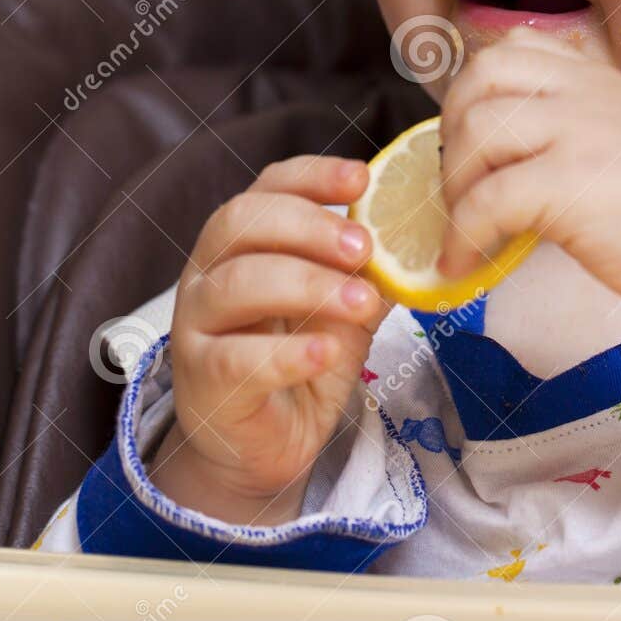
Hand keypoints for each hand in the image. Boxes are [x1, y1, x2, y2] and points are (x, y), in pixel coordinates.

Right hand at [149, 155, 388, 523]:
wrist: (267, 443)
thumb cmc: (302, 358)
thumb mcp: (345, 306)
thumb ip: (371, 270)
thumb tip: (423, 232)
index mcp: (243, 240)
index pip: (268, 186)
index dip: (314, 176)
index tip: (363, 180)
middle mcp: (209, 272)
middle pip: (241, 222)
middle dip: (310, 227)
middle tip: (365, 248)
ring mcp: (197, 326)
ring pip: (237, 285)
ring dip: (308, 286)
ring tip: (362, 303)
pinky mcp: (202, 381)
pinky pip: (235, 358)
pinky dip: (284, 353)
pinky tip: (323, 353)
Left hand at [437, 32, 620, 318]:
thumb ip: (576, 129)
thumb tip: (503, 162)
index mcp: (599, 79)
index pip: (514, 47)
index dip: (475, 90)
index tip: (469, 138)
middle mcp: (586, 92)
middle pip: (481, 77)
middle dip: (451, 128)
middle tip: (456, 182)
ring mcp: (578, 131)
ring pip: (475, 132)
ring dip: (452, 186)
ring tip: (460, 229)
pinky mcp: (570, 183)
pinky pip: (486, 201)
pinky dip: (461, 237)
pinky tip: (463, 265)